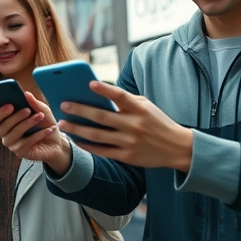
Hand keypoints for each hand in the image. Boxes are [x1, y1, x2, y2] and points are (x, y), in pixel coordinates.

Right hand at [0, 93, 71, 173]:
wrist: (56, 142)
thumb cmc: (44, 124)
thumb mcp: (42, 110)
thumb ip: (34, 103)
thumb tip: (26, 93)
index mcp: (5, 120)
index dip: (0, 112)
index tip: (10, 105)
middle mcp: (5, 133)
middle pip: (2, 127)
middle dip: (15, 117)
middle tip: (27, 110)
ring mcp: (11, 144)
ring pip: (13, 134)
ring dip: (27, 124)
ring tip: (39, 117)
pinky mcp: (20, 152)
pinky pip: (26, 143)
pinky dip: (38, 135)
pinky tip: (48, 130)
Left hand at [57, 80, 193, 171]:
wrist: (177, 148)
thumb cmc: (157, 122)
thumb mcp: (147, 106)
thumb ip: (126, 100)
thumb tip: (99, 93)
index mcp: (140, 110)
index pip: (121, 96)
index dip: (105, 90)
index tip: (89, 83)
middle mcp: (134, 126)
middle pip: (102, 117)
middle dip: (80, 110)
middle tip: (63, 104)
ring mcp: (130, 142)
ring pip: (97, 135)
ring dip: (77, 129)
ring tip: (63, 123)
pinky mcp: (127, 157)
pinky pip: (102, 151)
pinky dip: (87, 145)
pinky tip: (75, 139)